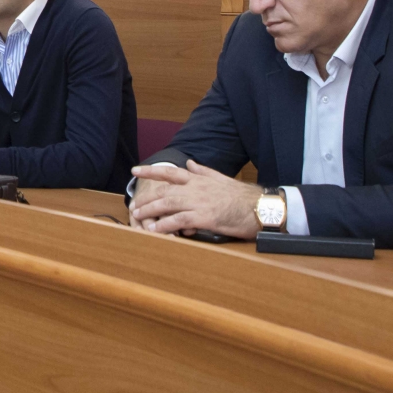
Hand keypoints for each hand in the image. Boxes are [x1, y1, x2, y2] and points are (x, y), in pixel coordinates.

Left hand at [127, 161, 262, 237]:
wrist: (259, 207)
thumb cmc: (241, 196)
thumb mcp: (221, 178)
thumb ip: (203, 171)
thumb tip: (189, 163)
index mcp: (199, 179)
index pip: (170, 172)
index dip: (151, 171)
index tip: (135, 170)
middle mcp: (196, 188)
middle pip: (164, 191)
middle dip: (146, 197)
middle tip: (133, 205)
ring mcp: (199, 202)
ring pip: (168, 204)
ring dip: (150, 210)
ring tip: (138, 217)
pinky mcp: (205, 217)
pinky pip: (179, 221)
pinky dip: (165, 225)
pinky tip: (155, 230)